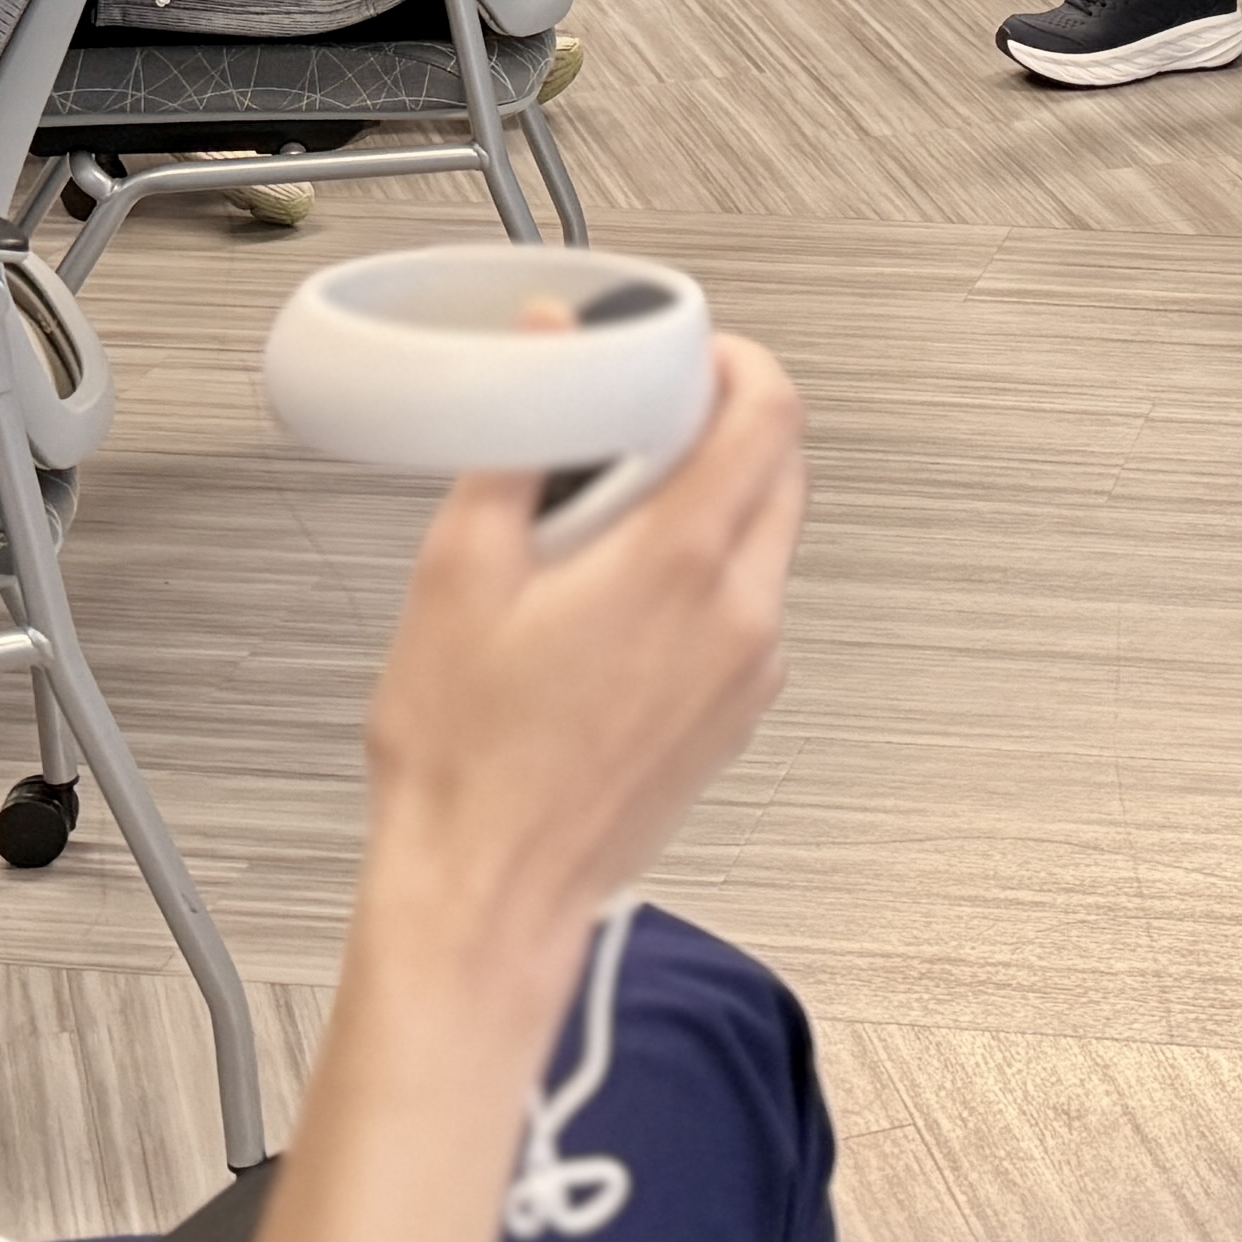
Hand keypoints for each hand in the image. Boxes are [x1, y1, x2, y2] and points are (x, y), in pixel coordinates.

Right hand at [358, 331, 801, 971]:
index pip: (771, 414)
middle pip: (784, 471)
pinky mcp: (740, 718)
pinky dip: (707, 580)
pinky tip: (618, 603)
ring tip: (609, 526)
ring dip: (713, 507)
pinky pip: (749, 612)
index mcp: (682, 566)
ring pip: (769, 543)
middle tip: (643, 427)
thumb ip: (516, 443)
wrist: (489, 894)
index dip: (738, 362)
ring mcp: (751, 675)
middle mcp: (741, 618)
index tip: (691, 356)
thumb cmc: (467, 764)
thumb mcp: (457, 574)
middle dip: (725, 428)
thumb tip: (545, 347)